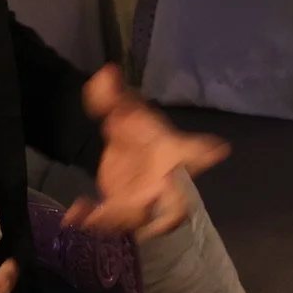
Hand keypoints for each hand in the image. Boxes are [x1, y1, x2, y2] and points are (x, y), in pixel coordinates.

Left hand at [65, 65, 227, 238]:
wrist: (121, 144)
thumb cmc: (136, 126)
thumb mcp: (122, 105)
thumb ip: (111, 93)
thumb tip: (107, 73)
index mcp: (172, 151)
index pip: (194, 151)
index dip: (207, 152)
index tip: (219, 149)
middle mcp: (163, 180)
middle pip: (174, 204)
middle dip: (169, 212)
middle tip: (159, 213)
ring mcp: (142, 198)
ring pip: (137, 217)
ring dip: (118, 218)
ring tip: (96, 215)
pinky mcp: (120, 206)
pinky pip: (108, 220)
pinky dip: (91, 219)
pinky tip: (74, 215)